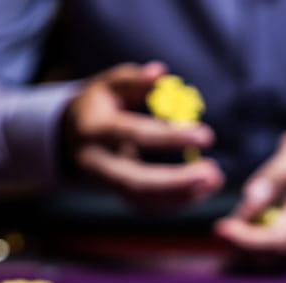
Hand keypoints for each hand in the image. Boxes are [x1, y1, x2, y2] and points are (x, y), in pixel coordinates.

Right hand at [62, 61, 223, 207]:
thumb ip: (132, 79)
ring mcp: (107, 185)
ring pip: (144, 200)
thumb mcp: (108, 85)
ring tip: (215, 180)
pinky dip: (177, 201)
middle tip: (213, 173)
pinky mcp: (119, 196)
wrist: (70, 138)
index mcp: (95, 130)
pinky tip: (202, 189)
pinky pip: (149, 206)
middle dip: (176, 181)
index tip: (207, 135)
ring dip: (182, 195)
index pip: (136, 135)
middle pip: (137, 180)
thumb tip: (159, 73)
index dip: (171, 137)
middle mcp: (98, 163)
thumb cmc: (99, 105)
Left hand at [215, 122, 285, 254]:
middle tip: (220, 228)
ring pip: (276, 256)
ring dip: (248, 247)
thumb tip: (252, 196)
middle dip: (243, 245)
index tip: (222, 227)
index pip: (280, 238)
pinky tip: (243, 226)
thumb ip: (277, 172)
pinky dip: (258, 243)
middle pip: (276, 254)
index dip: (248, 239)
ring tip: (228, 226)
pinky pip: (280, 250)